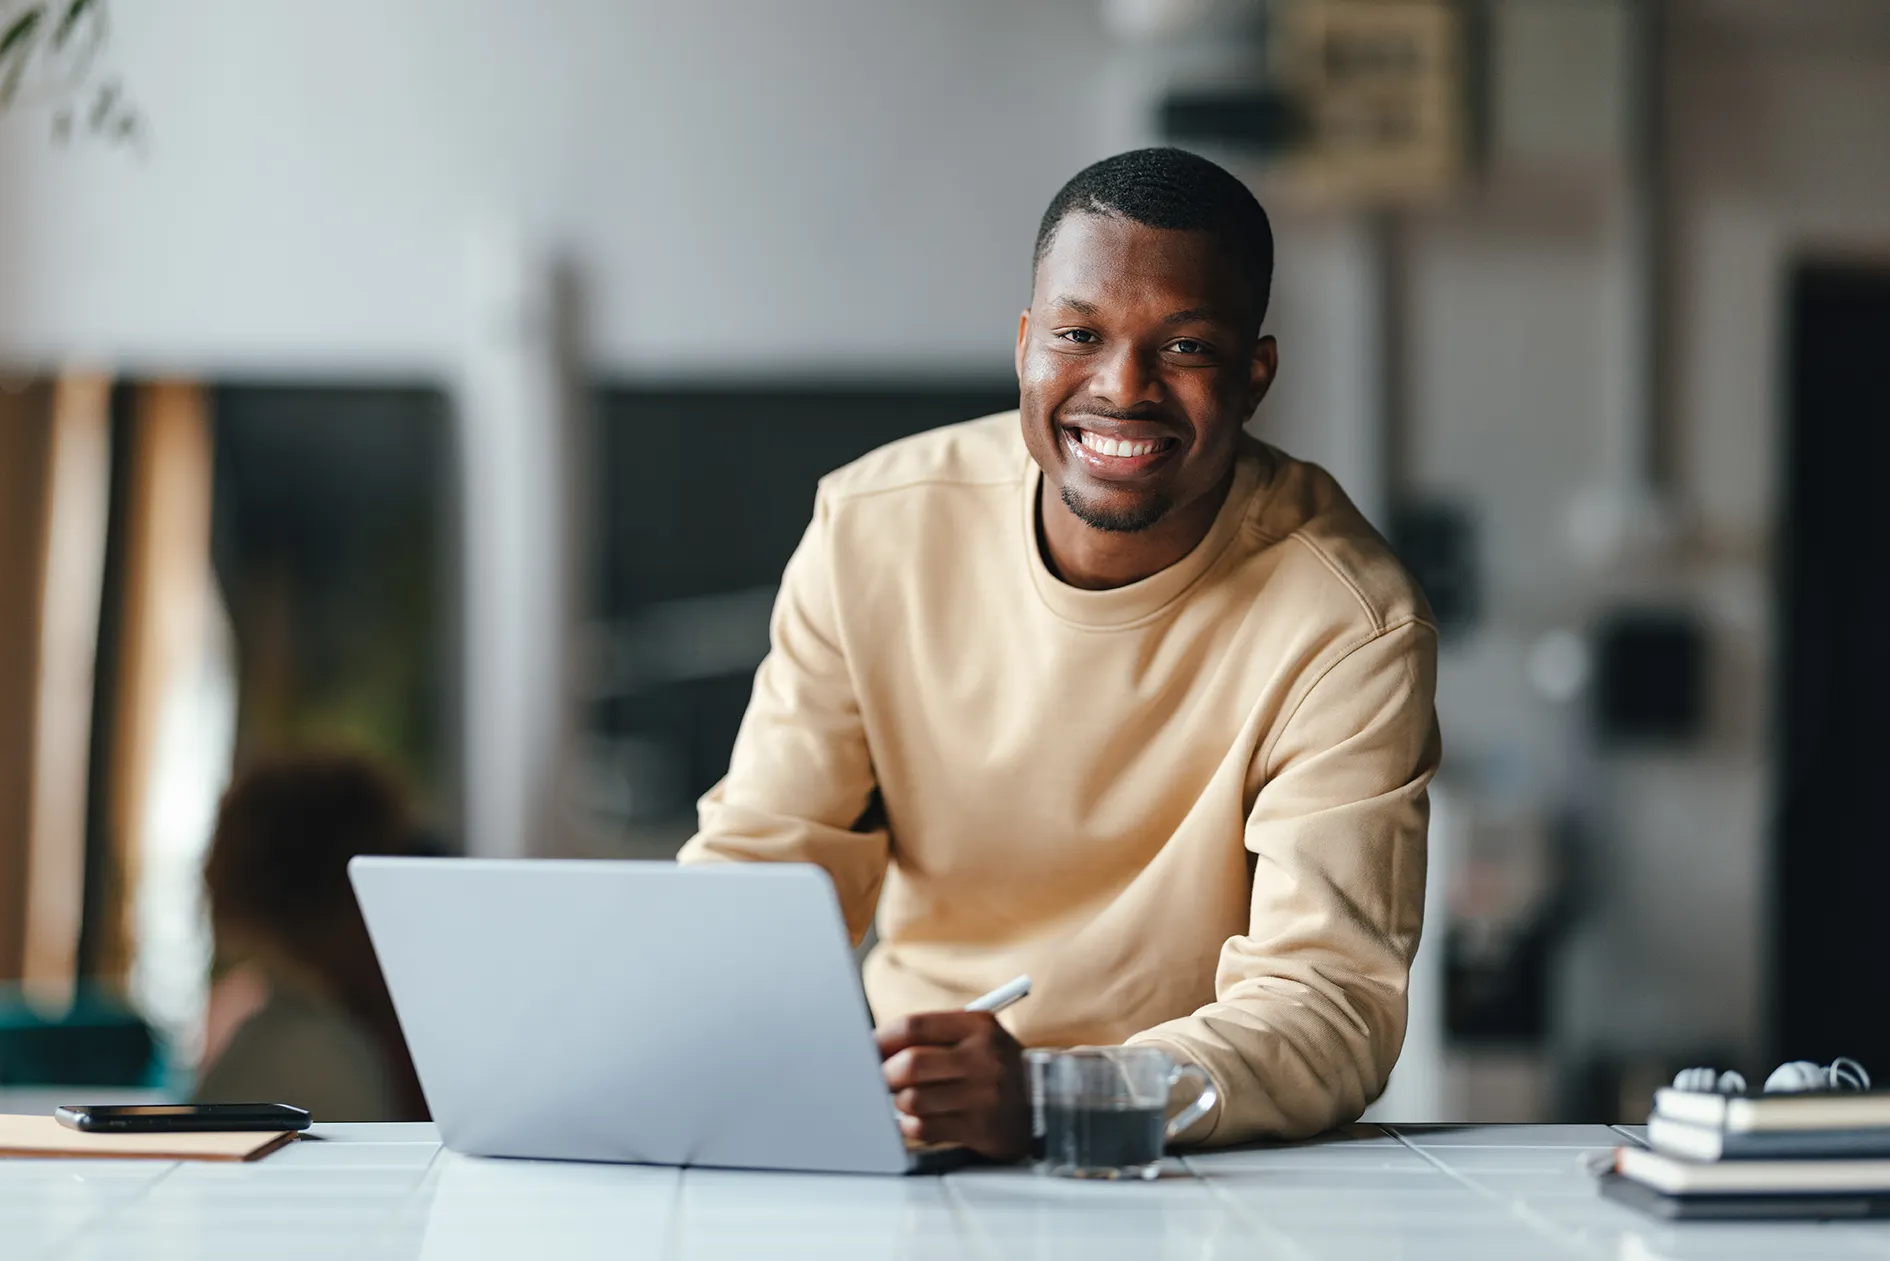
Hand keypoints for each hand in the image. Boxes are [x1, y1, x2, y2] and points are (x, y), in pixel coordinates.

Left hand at [876, 1010, 1028, 1160]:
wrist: (1044, 1102)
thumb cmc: (996, 1067)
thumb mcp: (977, 1037)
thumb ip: (933, 1037)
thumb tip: (875, 1048)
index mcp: (978, 1026)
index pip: (914, 1026)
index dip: (882, 1039)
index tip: (868, 1049)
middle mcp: (982, 1057)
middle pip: (910, 1064)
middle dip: (885, 1075)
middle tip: (883, 1079)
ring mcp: (983, 1095)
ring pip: (912, 1099)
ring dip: (898, 1102)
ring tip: (904, 1099)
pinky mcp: (980, 1128)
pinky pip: (924, 1128)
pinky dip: (910, 1125)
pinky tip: (916, 1120)